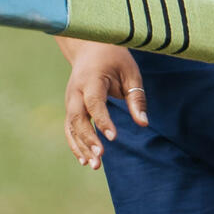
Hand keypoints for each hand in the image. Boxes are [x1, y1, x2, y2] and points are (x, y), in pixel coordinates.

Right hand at [63, 43, 146, 167]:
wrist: (90, 48)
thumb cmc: (115, 60)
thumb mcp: (130, 73)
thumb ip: (137, 98)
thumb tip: (143, 124)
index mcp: (90, 80)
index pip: (94, 103)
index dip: (103, 121)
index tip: (113, 137)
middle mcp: (75, 91)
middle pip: (77, 118)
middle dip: (87, 139)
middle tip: (100, 157)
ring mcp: (70, 100)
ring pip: (71, 127)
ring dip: (81, 147)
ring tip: (94, 166)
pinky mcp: (70, 108)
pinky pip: (69, 129)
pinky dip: (75, 144)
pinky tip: (85, 161)